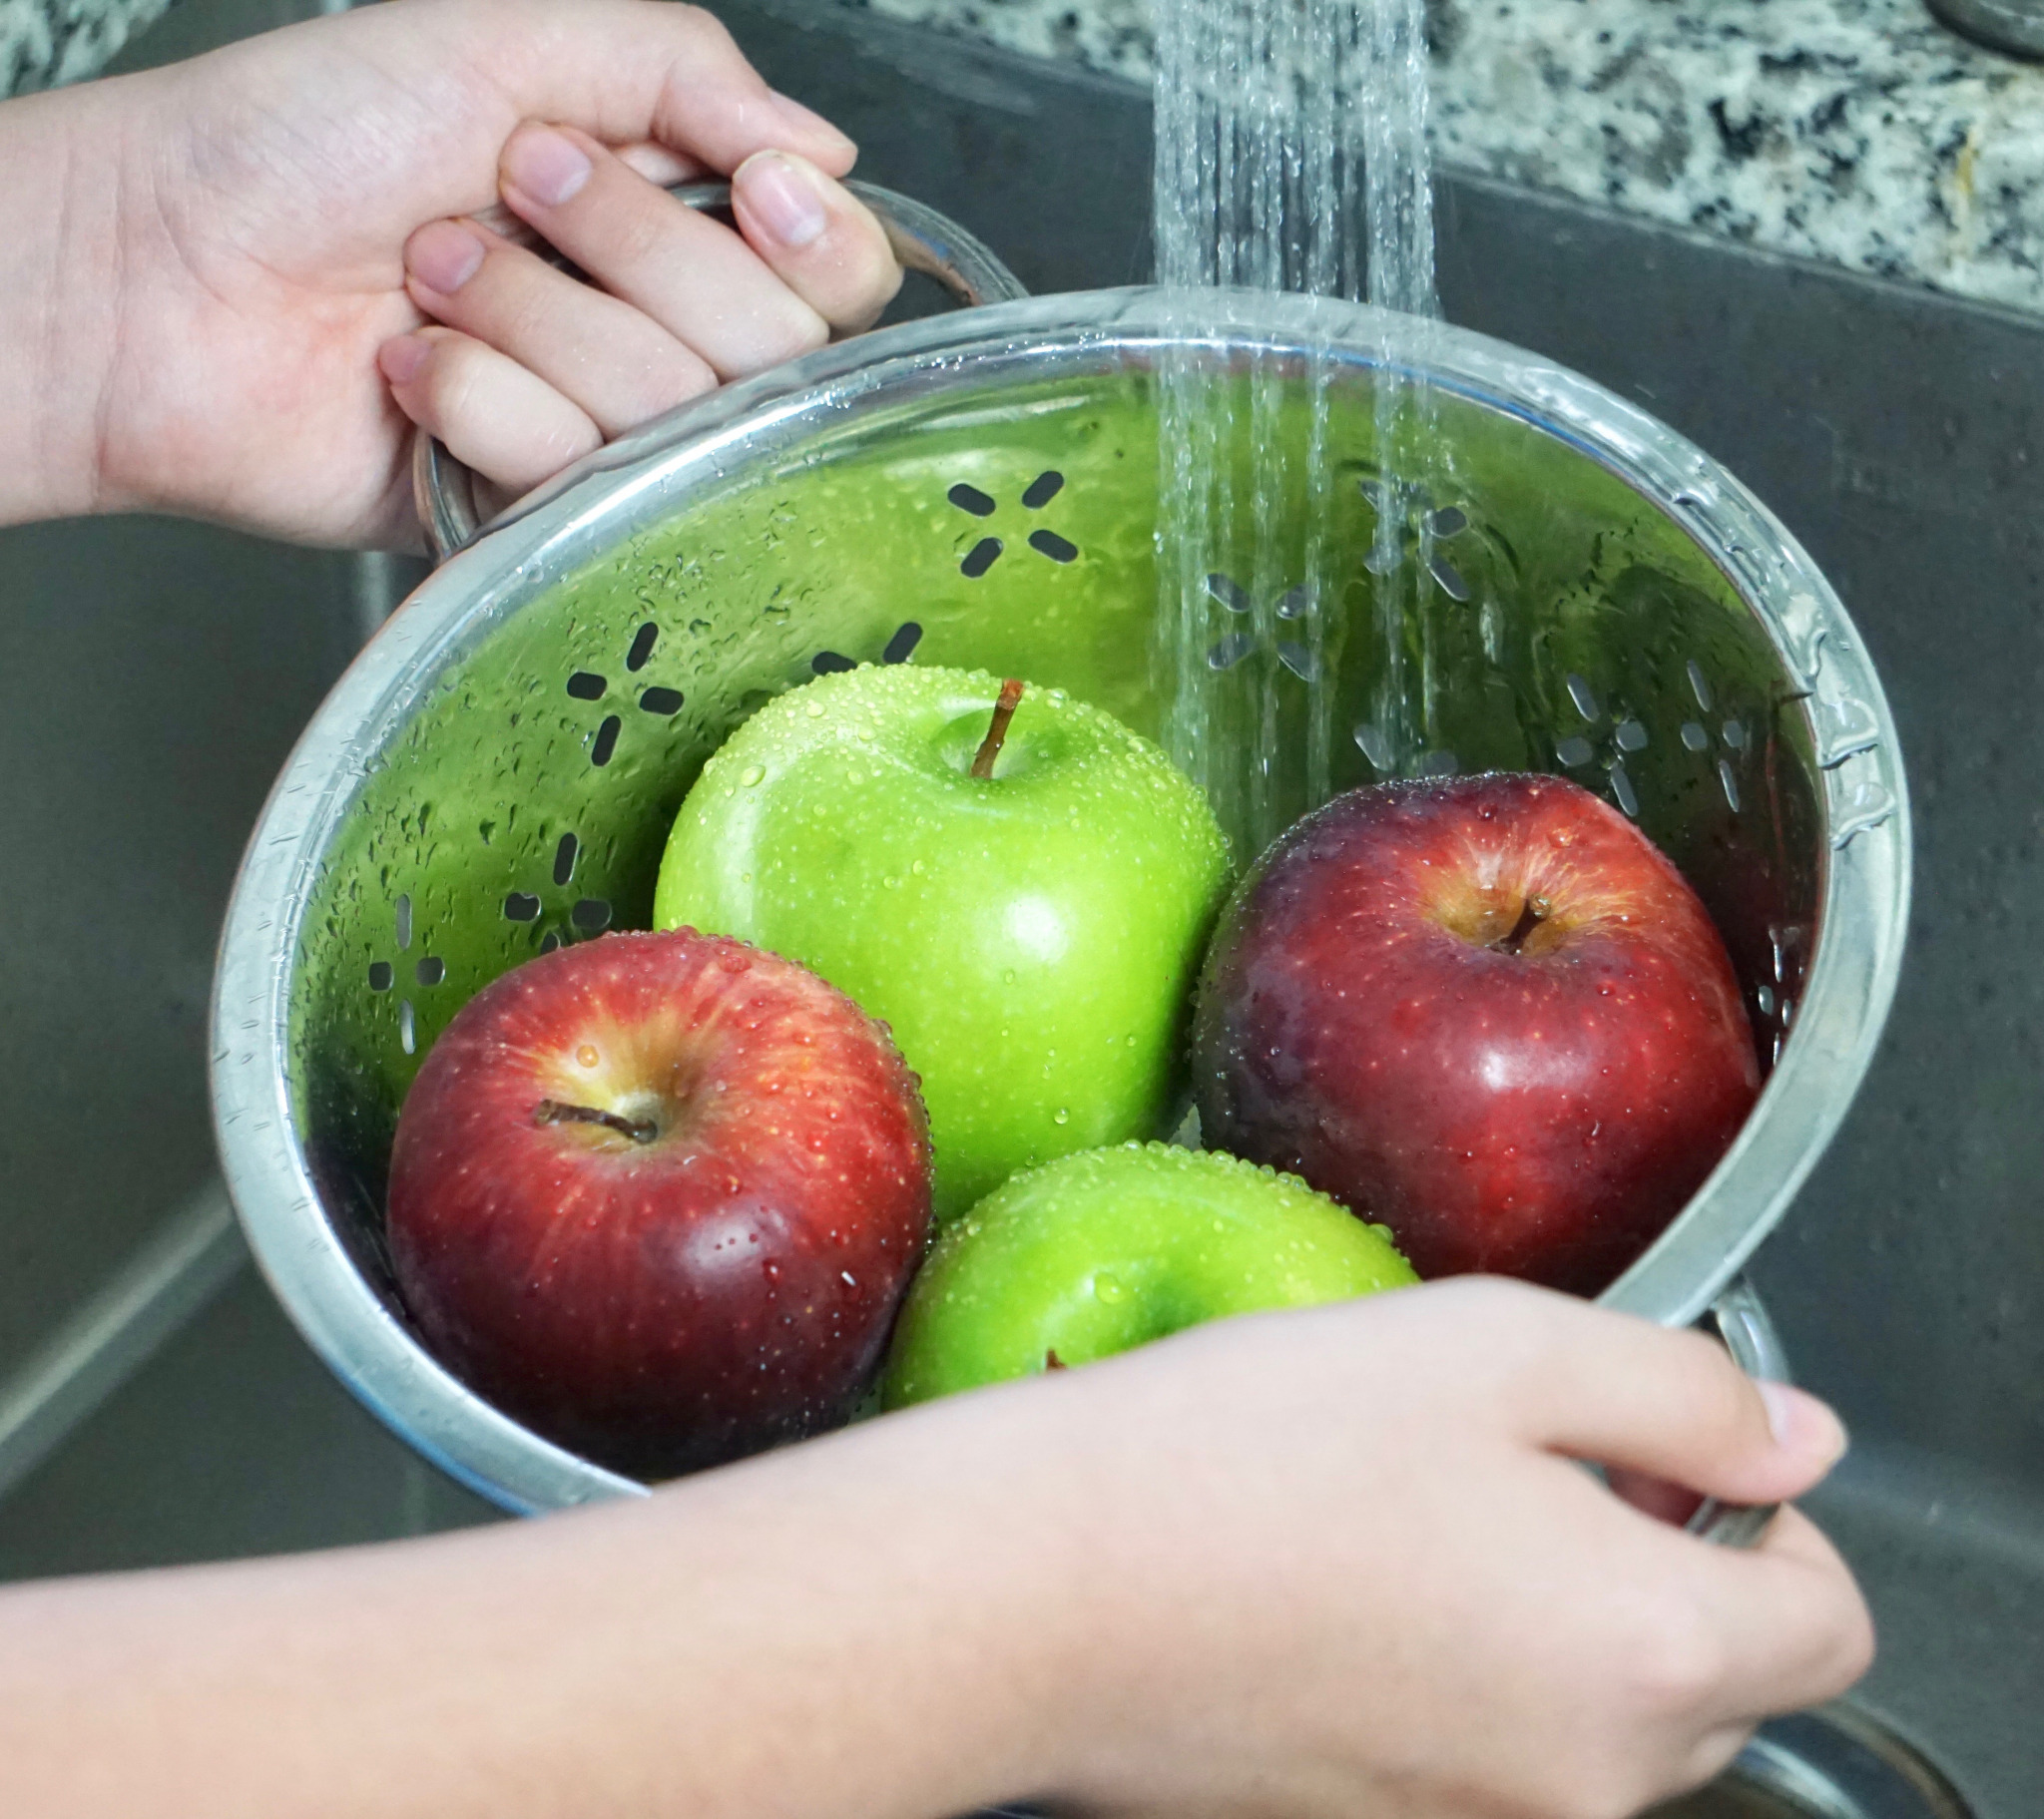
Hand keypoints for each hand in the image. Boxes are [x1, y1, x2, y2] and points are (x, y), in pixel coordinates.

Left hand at [5, 0, 898, 546]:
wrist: (157, 269)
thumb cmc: (295, 143)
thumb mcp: (503, 38)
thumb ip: (682, 69)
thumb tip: (823, 151)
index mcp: (667, 220)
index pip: (834, 274)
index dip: (813, 244)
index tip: (748, 195)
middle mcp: (650, 334)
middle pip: (770, 348)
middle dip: (632, 251)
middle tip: (511, 192)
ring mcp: (597, 436)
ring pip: (670, 413)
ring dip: (530, 317)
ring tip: (427, 276)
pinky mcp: (535, 518)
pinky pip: (577, 480)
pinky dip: (477, 402)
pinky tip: (408, 369)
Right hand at [983, 1277, 1871, 1817]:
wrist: (1047, 1591)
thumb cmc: (1254, 1453)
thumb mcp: (1496, 1345)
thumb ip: (1683, 1389)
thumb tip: (1793, 1443)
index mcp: (1650, 1651)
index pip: (1831, 1615)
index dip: (1762, 1509)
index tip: (1655, 1449)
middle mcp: (1593, 1781)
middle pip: (1720, 1675)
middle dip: (1658, 1561)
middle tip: (1514, 1458)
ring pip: (1604, 1719)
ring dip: (1558, 1619)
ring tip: (1414, 1514)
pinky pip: (1494, 1755)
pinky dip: (1465, 1675)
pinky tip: (1353, 1584)